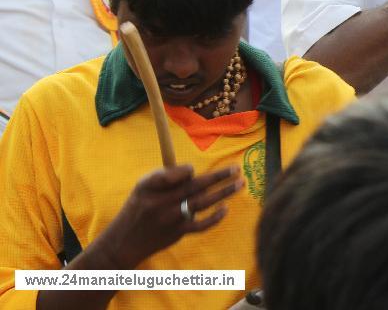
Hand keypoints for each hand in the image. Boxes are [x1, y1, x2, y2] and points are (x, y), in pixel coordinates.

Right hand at [96, 165, 243, 268]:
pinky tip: (226, 208)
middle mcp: (161, 202)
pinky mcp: (178, 233)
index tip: (194, 170)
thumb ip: (165, 176)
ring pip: (202, 202)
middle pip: (195, 186)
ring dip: (224, 192)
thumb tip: (193, 171)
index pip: (173, 174)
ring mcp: (171, 218)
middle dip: (218, 176)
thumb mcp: (142, 187)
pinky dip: (214, 217)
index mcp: (151, 187)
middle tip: (236, 169)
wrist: (125, 241)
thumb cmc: (138, 208)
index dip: (186, 171)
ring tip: (240, 183)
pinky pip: (200, 225)